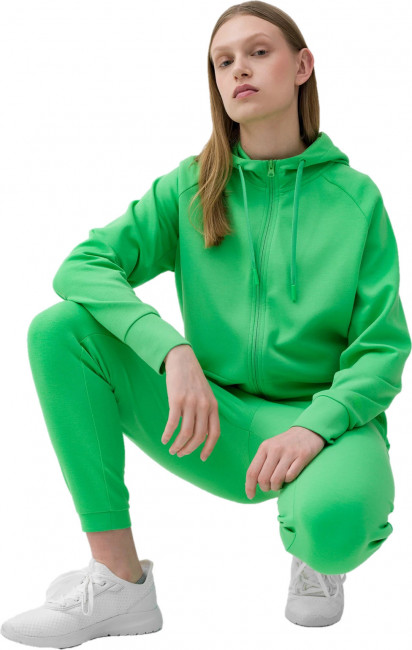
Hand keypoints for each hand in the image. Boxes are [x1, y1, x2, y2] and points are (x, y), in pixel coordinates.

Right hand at [160, 345, 220, 460]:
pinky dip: (168, 434)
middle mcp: (204, 406)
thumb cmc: (193, 379)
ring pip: (185, 433)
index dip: (208, 448)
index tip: (202, 458)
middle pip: (198, 436)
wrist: (182, 360)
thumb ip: (206, 412)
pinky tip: (164, 439)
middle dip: (189, 449)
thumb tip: (201, 435)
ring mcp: (191, 403)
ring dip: (178, 445)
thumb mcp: (206, 395)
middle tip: (181, 454)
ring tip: (172, 450)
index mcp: (213, 406)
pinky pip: (173, 423)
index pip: (214, 433)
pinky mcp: (176, 400)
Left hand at [245, 426, 325, 498]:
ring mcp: (289, 452)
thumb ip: (262, 462)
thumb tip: (254, 483)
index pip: (252, 471)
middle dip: (266, 488)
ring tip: (280, 484)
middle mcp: (275, 449)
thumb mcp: (271, 447)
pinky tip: (290, 477)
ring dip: (277, 487)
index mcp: (265, 447)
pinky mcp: (302, 456)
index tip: (250, 496)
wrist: (308, 430)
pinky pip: (290, 476)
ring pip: (276, 480)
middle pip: (263, 479)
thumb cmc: (286, 444)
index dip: (249, 487)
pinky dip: (288, 481)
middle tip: (271, 487)